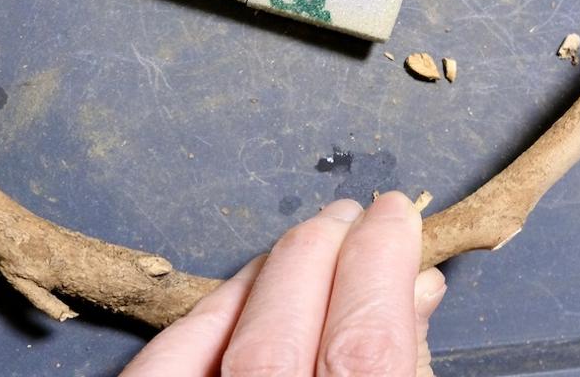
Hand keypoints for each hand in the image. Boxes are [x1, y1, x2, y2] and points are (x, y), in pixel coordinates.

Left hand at [121, 192, 445, 376]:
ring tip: (303, 247)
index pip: (366, 340)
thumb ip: (409, 364)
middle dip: (323, 249)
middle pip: (287, 324)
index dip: (382, 261)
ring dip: (268, 272)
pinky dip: (200, 319)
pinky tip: (232, 294)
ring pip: (222, 334)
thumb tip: (418, 290)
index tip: (393, 218)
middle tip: (351, 217)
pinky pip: (162, 367)